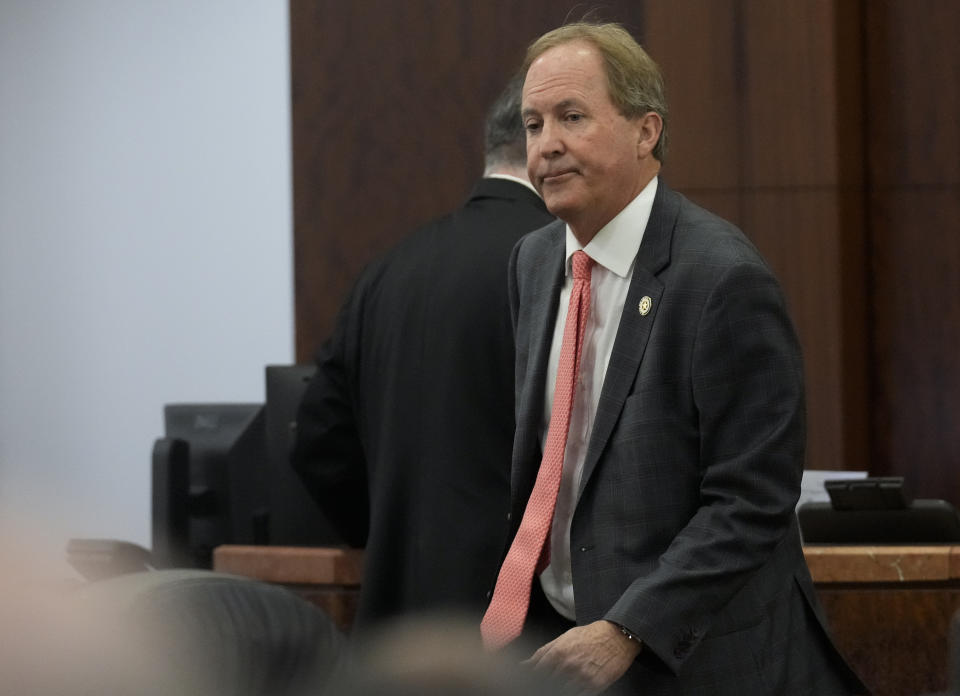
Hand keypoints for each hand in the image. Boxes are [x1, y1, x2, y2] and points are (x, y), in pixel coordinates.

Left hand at [524, 620, 641, 693]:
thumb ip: (542, 652)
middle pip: (547, 683)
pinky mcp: (594, 686)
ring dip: (558, 688)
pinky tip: (572, 687)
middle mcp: (568, 666)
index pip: (536, 672)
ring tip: (563, 682)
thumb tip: (524, 664)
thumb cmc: (590, 636)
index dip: (532, 677)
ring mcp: (581, 678)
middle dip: (544, 684)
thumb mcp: (563, 639)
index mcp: (558, 653)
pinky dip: (573, 693)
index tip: (532, 679)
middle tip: (548, 681)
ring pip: (561, 691)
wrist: (617, 636)